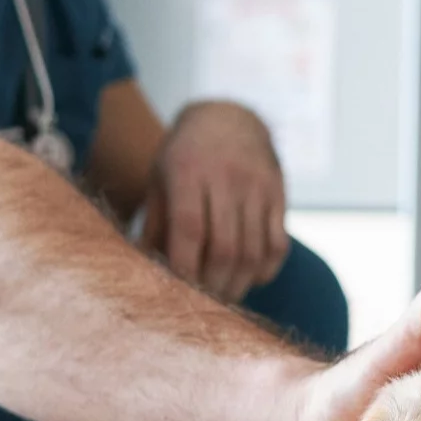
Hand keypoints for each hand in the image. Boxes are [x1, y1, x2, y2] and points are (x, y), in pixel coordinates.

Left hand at [142, 100, 288, 300]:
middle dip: (213, 286)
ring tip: (224, 298)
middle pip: (225, 248)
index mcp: (188, 171)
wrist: (230, 117)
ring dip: (238, 285)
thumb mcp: (160, 179)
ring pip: (253, 252)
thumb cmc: (184, 156)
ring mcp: (257, 186)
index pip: (190, 229)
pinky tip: (248, 277)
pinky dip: (263, 271)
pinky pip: (277, 246)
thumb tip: (141, 273)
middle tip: (203, 304)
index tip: (177, 293)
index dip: (184, 267)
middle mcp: (226, 177)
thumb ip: (154, 225)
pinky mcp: (279, 195)